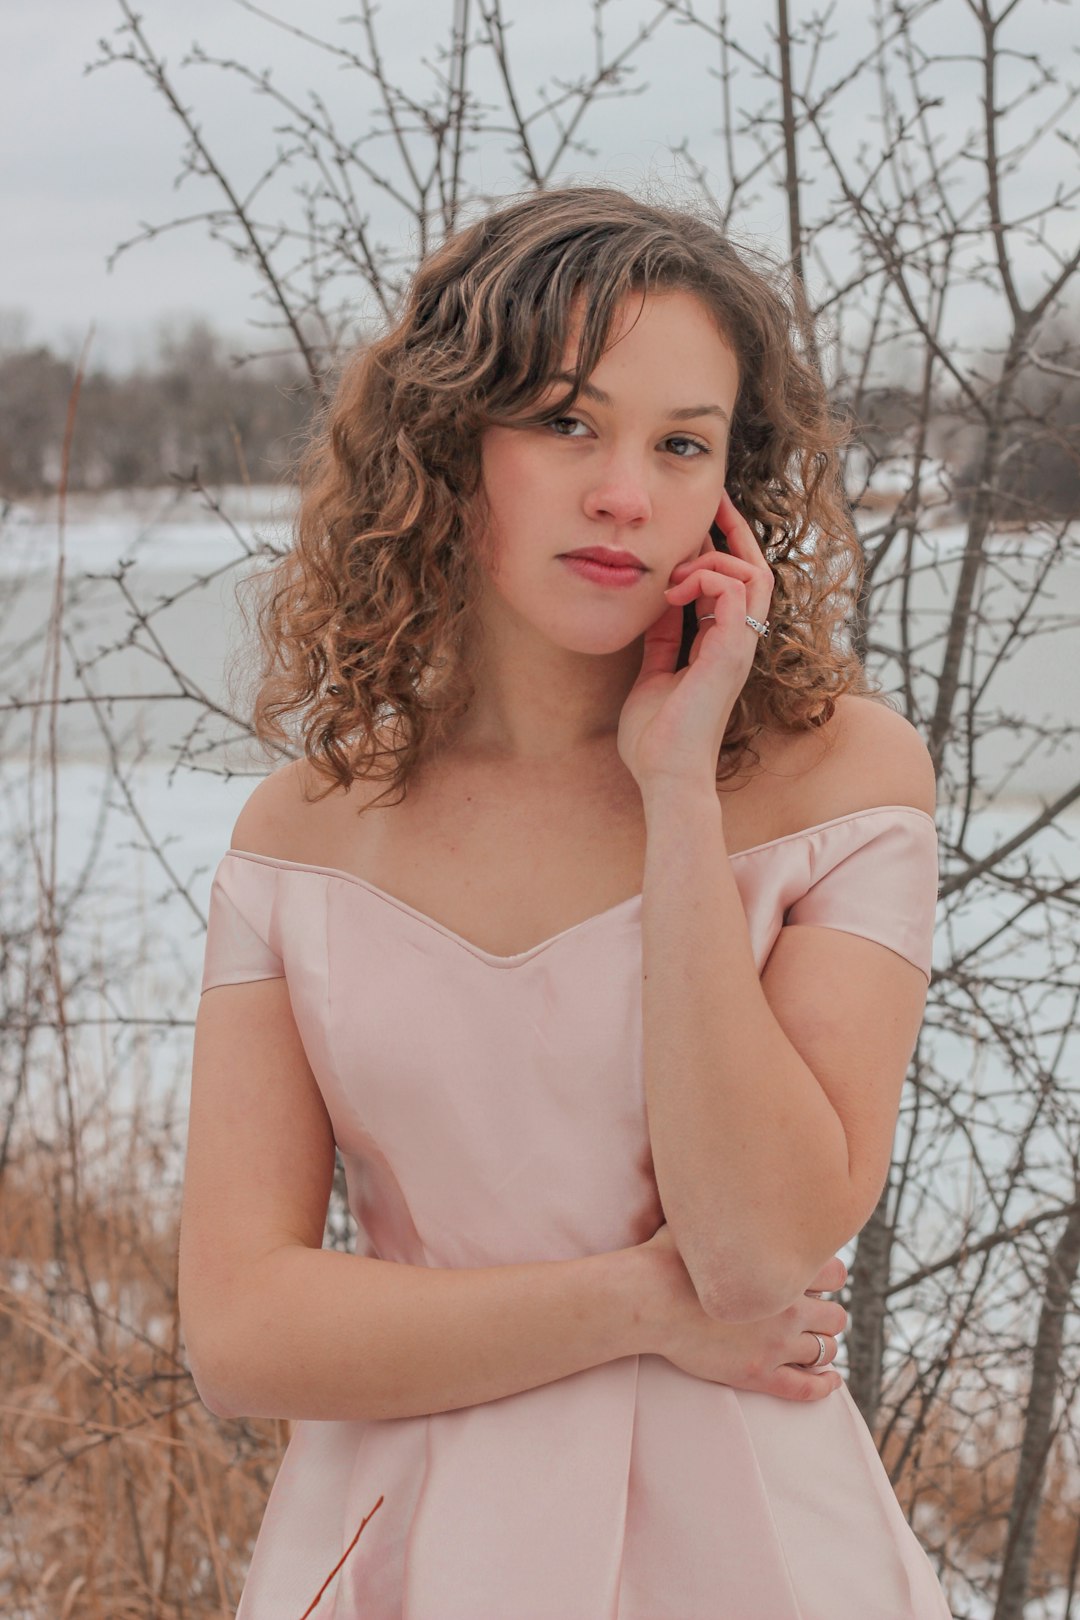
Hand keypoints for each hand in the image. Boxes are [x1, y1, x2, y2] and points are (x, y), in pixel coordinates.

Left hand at [617, 490, 774, 788]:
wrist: (665, 776)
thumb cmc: (657, 739)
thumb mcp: (653, 673)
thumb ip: (661, 641)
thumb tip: (656, 609)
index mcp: (723, 647)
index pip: (736, 584)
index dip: (721, 549)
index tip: (700, 521)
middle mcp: (740, 643)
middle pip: (755, 570)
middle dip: (733, 531)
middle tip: (710, 503)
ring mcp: (741, 647)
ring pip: (752, 574)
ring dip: (712, 560)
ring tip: (674, 576)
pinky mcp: (733, 652)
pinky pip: (737, 590)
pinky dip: (707, 577)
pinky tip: (673, 592)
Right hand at [638, 1222, 847, 1401]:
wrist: (646, 1300)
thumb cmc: (667, 1256)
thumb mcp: (702, 1222)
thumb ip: (725, 1212)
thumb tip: (722, 1183)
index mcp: (779, 1268)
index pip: (836, 1273)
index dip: (829, 1276)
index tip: (815, 1279)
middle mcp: (787, 1308)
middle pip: (836, 1316)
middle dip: (828, 1314)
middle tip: (813, 1313)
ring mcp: (774, 1345)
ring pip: (826, 1350)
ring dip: (823, 1346)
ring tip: (815, 1343)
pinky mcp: (757, 1373)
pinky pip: (805, 1388)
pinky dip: (824, 1385)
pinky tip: (830, 1381)